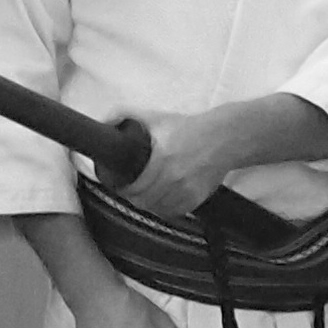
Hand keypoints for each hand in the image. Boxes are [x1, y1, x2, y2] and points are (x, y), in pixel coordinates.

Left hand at [116, 110, 232, 218]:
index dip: (123, 189)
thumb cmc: (188, 128)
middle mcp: (174, 179)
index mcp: (162, 160)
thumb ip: (125, 115)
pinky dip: (165, 208)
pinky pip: (173, 212)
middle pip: (143, 202)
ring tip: (145, 195)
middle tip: (129, 190)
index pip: (134, 188)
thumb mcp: (156, 118)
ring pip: (157, 209)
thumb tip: (104, 122)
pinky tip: (162, 199)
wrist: (223, 138)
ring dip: (148, 204)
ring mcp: (187, 191)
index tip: (119, 184)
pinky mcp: (196, 199)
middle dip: (133, 197)